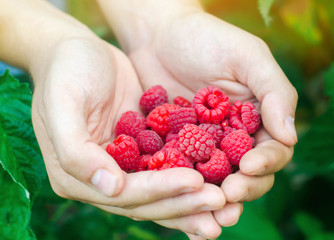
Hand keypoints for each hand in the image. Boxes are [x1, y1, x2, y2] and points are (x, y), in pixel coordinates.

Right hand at [30, 36, 225, 226]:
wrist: (78, 51)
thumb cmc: (66, 70)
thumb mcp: (63, 103)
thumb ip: (76, 149)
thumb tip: (111, 188)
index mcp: (76, 175)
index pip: (124, 193)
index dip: (160, 190)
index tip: (196, 181)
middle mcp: (100, 179)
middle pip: (147, 202)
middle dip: (184, 203)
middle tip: (222, 201)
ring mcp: (122, 168)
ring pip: (161, 193)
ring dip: (192, 201)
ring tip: (227, 204)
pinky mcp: (141, 152)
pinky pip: (168, 169)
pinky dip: (191, 179)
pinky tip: (218, 183)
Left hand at [122, 10, 296, 236]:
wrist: (158, 35)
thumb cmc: (207, 38)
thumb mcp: (247, 56)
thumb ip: (273, 92)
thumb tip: (291, 136)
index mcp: (258, 118)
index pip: (271, 150)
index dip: (265, 163)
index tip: (249, 168)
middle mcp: (234, 137)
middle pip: (247, 175)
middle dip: (241, 189)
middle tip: (228, 198)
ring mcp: (203, 147)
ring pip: (215, 182)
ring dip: (213, 202)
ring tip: (208, 218)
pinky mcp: (173, 150)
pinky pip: (180, 175)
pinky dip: (181, 193)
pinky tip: (177, 209)